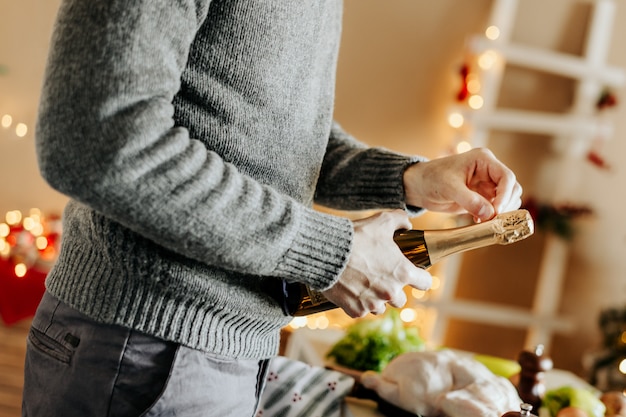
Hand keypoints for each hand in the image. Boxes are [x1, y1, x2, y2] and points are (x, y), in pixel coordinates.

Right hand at [322, 210, 431, 317]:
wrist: (327, 253)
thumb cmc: (356, 237)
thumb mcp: (381, 221)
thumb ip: (400, 220)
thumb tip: (407, 224)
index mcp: (402, 273)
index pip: (425, 283)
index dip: (420, 278)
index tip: (414, 275)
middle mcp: (391, 292)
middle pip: (401, 300)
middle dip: (393, 290)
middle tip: (380, 277)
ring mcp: (372, 304)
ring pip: (380, 307)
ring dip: (375, 299)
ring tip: (363, 284)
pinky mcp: (355, 311)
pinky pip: (360, 311)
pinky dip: (356, 303)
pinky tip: (349, 289)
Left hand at [403, 148, 521, 221]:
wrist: (419, 186)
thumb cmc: (431, 179)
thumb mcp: (449, 188)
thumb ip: (469, 200)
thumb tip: (490, 214)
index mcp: (483, 160)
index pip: (506, 177)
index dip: (506, 195)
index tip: (498, 211)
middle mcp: (489, 171)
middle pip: (512, 188)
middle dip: (506, 205)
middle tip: (494, 219)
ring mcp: (486, 184)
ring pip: (507, 199)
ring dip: (501, 212)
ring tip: (486, 221)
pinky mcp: (482, 197)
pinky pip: (495, 208)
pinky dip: (492, 216)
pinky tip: (479, 221)